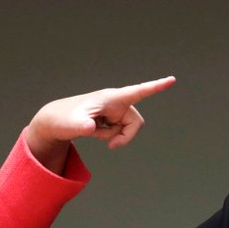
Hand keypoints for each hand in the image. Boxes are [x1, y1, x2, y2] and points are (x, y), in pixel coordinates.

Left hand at [26, 76, 175, 171]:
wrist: (57, 121)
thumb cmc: (64, 119)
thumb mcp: (71, 125)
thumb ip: (82, 126)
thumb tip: (90, 127)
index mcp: (111, 98)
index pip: (137, 91)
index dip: (155, 87)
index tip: (171, 80)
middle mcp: (116, 102)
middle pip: (136, 122)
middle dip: (126, 137)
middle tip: (111, 146)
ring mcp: (114, 110)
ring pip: (128, 129)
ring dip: (115, 136)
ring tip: (96, 133)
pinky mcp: (111, 118)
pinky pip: (119, 132)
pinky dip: (109, 136)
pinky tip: (95, 131)